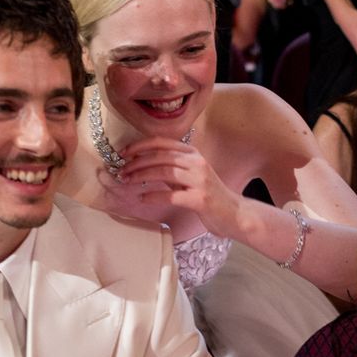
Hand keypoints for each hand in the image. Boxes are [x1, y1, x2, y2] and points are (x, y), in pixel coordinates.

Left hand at [98, 137, 242, 239]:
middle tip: (121, 170)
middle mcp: (197, 162)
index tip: (123, 153)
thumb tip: (143, 166)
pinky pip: (171, 195)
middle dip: (137, 162)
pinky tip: (142, 198)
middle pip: (161, 156)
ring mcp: (200, 180)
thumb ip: (171, 170)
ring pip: (165, 172)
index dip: (140, 145)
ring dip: (142, 176)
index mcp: (193, 154)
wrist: (235, 214)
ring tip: (127, 181)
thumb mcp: (190, 177)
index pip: (163, 142)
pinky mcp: (200, 199)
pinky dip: (154, 195)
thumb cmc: (209, 196)